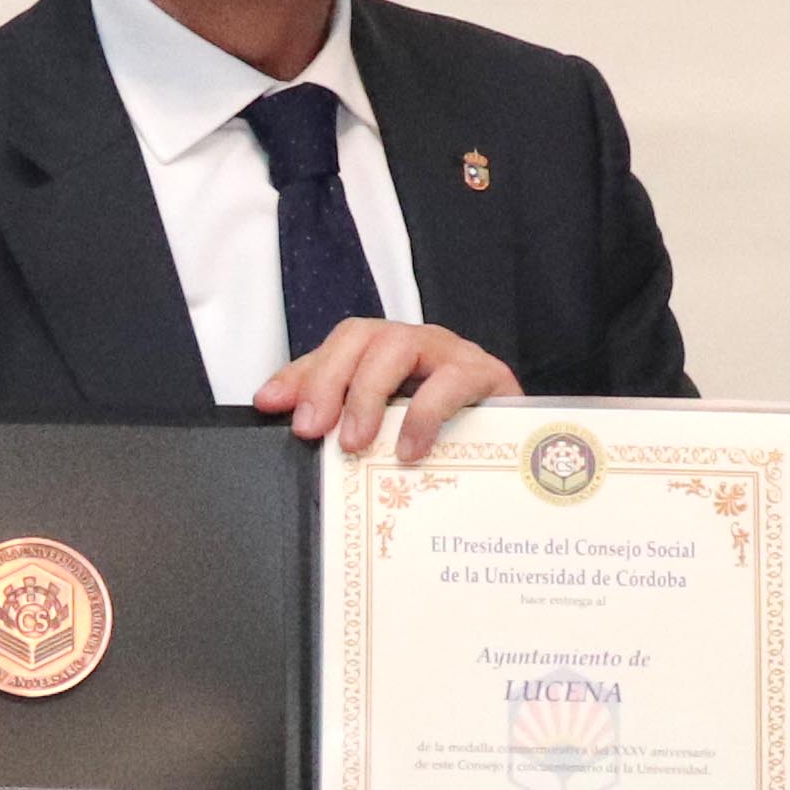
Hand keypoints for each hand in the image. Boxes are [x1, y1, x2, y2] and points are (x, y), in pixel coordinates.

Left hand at [251, 318, 516, 462]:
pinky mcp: (487, 375)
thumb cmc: (445, 441)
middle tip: (313, 430)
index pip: (337, 345)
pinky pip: (450, 381)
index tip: (272, 405)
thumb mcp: (383, 432)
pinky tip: (409, 450)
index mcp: (386, 355)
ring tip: (356, 443)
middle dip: (329, 380)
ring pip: (400, 344)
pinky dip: (423, 415)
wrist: (516, 454)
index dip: (303, 372)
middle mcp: (416, 345)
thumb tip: (275, 407)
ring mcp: (451, 354)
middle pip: (363, 335)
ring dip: (368, 393)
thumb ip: (335, 416)